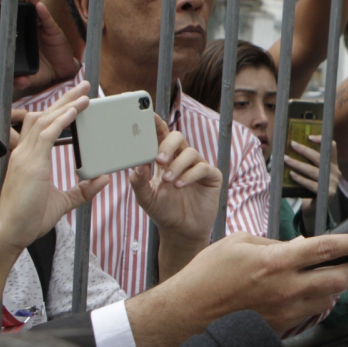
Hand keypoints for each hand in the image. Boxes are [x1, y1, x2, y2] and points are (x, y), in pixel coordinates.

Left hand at [0, 0, 80, 94]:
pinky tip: (39, 6)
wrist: (59, 73)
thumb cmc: (40, 71)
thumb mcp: (27, 76)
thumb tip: (17, 82)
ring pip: (33, 8)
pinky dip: (43, 13)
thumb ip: (20, 79)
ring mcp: (40, 27)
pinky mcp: (53, 31)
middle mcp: (27, 27)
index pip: (7, 15)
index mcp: (16, 34)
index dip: (2, 3)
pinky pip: (47, 21)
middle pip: (19, 6)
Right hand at [0, 82, 107, 253]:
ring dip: (66, 104)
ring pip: (45, 119)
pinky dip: (61, 120)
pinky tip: (75, 110)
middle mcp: (24, 153)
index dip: (57, 111)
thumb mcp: (62, 202)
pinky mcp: (30, 163)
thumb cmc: (29, 219)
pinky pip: (46, 134)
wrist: (10, 233)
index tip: (74, 102)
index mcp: (29, 159)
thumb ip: (82, 190)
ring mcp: (25, 156)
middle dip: (64, 100)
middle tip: (84, 88)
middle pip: (43, 116)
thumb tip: (102, 179)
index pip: (42, 126)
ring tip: (85, 94)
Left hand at [130, 115, 221, 252]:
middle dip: (168, 145)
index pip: (160, 135)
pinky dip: (190, 175)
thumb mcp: (145, 198)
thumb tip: (136, 166)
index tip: (147, 116)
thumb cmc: (162, 210)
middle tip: (159, 160)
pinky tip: (180, 185)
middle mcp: (182, 158)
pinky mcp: (211, 177)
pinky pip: (203, 168)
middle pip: (178, 137)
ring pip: (190, 152)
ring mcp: (198, 166)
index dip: (156, 124)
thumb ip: (138, 182)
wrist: (181, 231)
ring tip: (169, 181)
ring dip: (177, 166)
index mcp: (165, 158)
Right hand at [182, 232, 347, 332]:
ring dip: (332, 287)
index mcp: (277, 261)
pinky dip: (313, 303)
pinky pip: (309, 315)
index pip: (327, 249)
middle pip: (340, 279)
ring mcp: (286, 312)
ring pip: (329, 299)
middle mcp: (287, 289)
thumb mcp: (239, 243)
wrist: (185, 315)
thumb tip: (298, 246)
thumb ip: (274, 243)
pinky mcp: (280, 329)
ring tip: (320, 276)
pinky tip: (301, 294)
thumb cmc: (206, 276)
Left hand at [285, 136, 340, 197]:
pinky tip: (291, 174)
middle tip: (292, 144)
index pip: (332, 147)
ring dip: (297, 164)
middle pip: (320, 157)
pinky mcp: (327, 194)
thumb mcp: (313, 173)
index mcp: (333, 164)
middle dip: (304, 150)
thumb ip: (309, 163)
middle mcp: (335, 172)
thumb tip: (292, 148)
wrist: (315, 208)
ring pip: (313, 171)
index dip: (321, 140)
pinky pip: (311, 184)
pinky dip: (300, 178)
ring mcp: (332, 184)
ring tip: (286, 159)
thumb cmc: (311, 187)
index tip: (308, 137)